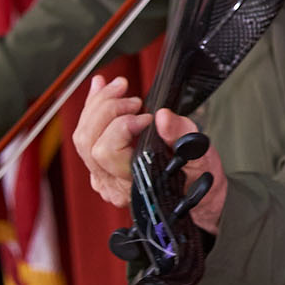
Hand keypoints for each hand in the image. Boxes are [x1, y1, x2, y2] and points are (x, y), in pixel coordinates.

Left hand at [72, 76, 227, 232]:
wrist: (196, 197)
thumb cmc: (198, 181)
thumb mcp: (201, 159)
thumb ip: (182, 137)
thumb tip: (163, 117)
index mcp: (134, 186)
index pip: (107, 152)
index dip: (122, 127)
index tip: (147, 117)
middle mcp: (112, 184)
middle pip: (88, 141)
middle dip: (107, 110)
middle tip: (134, 99)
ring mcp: (103, 175)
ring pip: (82, 137)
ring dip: (98, 106)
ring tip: (119, 87)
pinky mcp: (101, 164)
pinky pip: (86, 136)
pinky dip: (94, 109)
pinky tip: (102, 90)